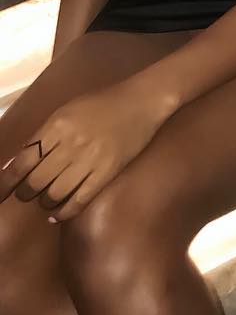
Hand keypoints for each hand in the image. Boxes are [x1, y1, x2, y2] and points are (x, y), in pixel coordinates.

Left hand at [0, 81, 173, 220]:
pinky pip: (79, 200)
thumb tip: (17, 163)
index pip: (23, 162)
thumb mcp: (67, 111)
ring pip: (55, 194)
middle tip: (26, 194)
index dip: (7, 182)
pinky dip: (64, 211)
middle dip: (25, 193)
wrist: (142, 101)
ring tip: (45, 201)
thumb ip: (42, 136)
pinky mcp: (107, 172)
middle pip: (36, 181)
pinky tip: (58, 213)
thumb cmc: (102, 102)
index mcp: (57, 126)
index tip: (0, 192)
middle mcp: (71, 144)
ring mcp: (90, 159)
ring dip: (44, 202)